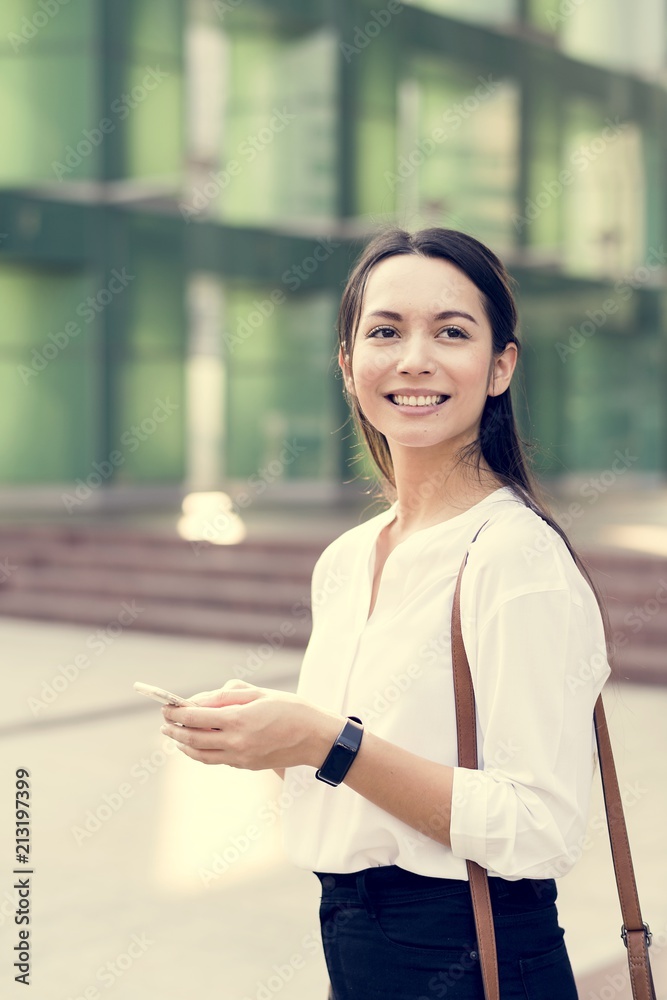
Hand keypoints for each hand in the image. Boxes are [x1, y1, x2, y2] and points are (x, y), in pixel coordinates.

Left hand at [160, 679, 343, 769]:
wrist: (315, 738)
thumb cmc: (290, 709)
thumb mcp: (259, 693)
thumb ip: (226, 695)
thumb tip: (199, 701)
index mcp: (238, 719)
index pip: (196, 717)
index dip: (177, 712)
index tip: (166, 706)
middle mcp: (235, 742)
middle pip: (193, 738)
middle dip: (174, 730)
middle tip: (164, 722)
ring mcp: (240, 757)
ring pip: (200, 754)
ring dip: (183, 745)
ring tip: (173, 736)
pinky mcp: (245, 766)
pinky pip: (216, 759)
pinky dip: (200, 752)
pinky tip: (197, 745)